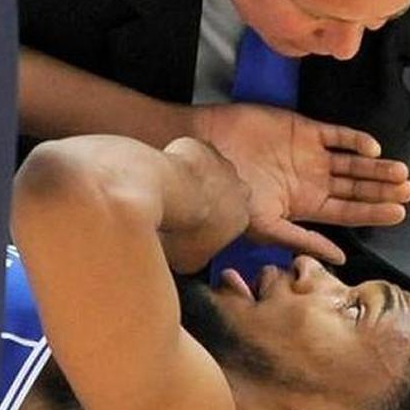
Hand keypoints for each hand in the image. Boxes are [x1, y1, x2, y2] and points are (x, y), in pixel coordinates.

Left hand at [160, 137, 251, 272]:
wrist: (169, 190)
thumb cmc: (180, 227)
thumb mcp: (189, 261)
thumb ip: (196, 260)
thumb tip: (187, 262)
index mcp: (243, 218)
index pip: (235, 224)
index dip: (215, 228)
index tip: (197, 232)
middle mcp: (240, 189)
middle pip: (228, 197)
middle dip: (211, 203)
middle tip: (186, 212)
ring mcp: (223, 164)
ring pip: (212, 173)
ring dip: (197, 182)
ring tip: (173, 193)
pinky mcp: (204, 147)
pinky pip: (195, 154)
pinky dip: (183, 163)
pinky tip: (166, 174)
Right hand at [191, 103, 409, 262]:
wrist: (208, 153)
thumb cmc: (232, 196)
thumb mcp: (268, 227)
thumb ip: (304, 240)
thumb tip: (340, 258)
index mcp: (307, 206)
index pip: (349, 211)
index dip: (374, 212)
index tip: (399, 212)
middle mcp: (313, 182)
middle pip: (356, 187)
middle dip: (382, 189)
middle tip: (409, 189)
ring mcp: (310, 155)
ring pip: (352, 162)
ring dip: (376, 166)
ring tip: (400, 171)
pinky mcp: (304, 130)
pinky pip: (337, 136)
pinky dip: (355, 141)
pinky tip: (372, 148)